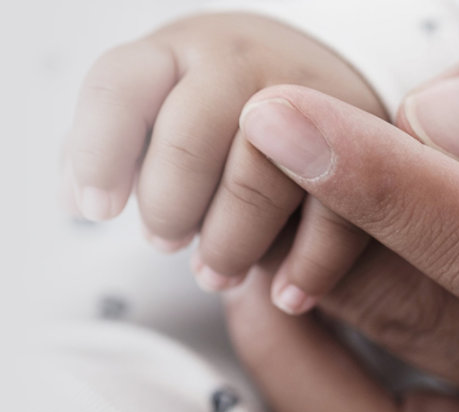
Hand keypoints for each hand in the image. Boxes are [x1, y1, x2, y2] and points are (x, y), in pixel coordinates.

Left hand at [65, 13, 383, 304]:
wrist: (322, 84)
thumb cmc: (224, 115)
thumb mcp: (167, 108)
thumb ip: (121, 146)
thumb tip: (77, 198)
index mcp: (181, 53)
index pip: (121, 87)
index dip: (100, 153)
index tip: (98, 211)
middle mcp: (243, 64)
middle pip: (188, 139)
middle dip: (170, 207)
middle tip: (167, 242)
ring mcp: (311, 97)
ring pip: (262, 176)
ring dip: (232, 242)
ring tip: (218, 274)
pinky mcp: (364, 143)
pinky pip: (335, 214)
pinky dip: (307, 266)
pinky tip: (286, 295)